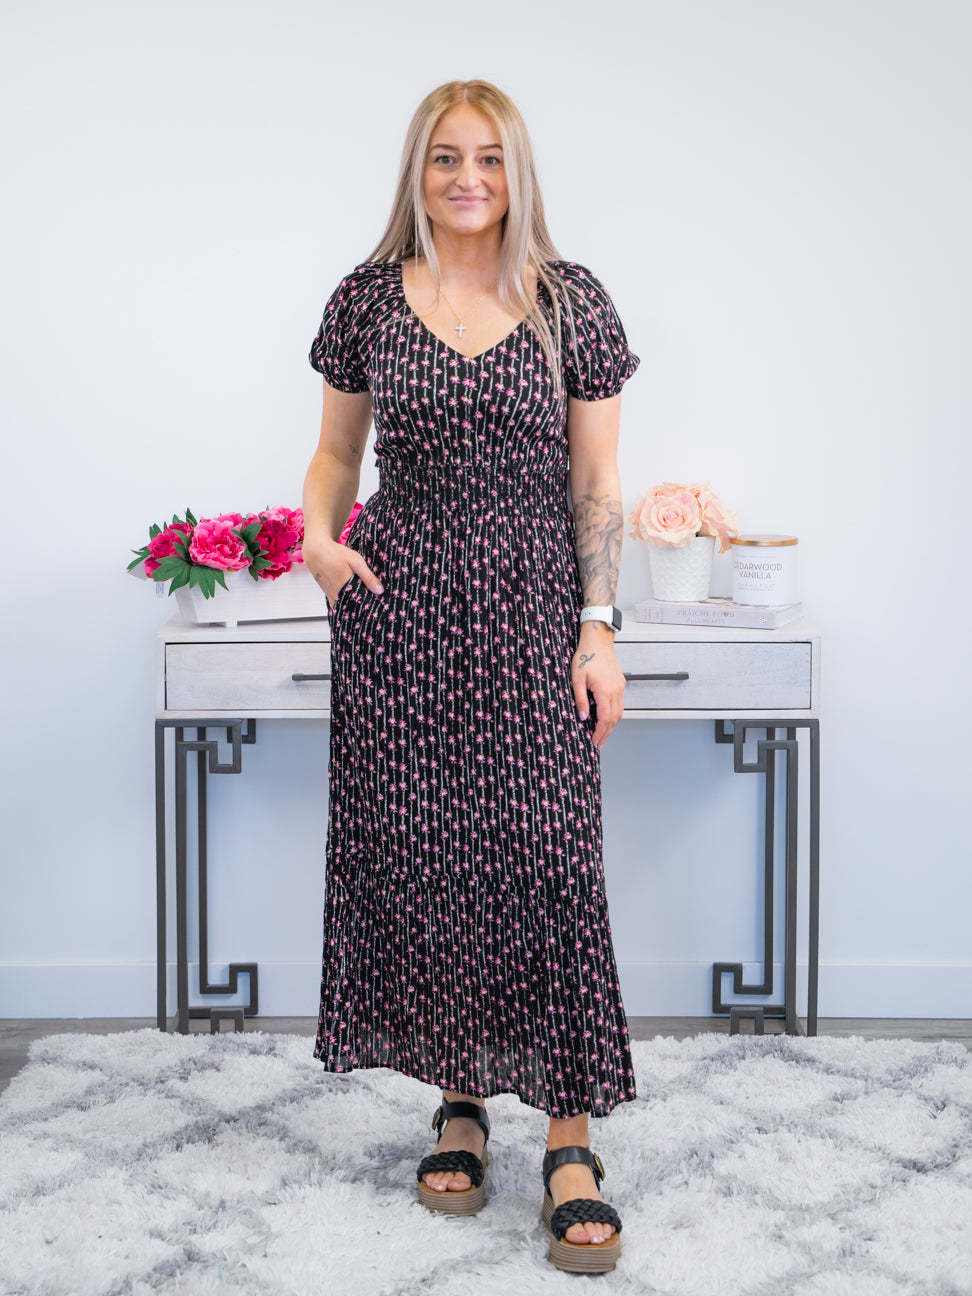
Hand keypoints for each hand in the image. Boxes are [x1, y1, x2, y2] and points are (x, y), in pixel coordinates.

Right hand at [301, 535, 382, 608]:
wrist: (316, 552)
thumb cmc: (336, 554)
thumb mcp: (356, 561)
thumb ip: (367, 577)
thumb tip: (379, 591)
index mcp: (346, 585)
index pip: (362, 602)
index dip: (371, 605)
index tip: (379, 606)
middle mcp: (338, 593)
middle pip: (354, 607)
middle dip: (364, 607)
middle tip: (374, 605)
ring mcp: (332, 596)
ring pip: (346, 607)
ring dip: (355, 606)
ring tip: (364, 603)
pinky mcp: (328, 595)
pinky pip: (339, 605)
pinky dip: (346, 605)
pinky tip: (352, 601)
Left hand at [571, 620, 624, 750]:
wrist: (598, 641)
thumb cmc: (585, 657)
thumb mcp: (577, 679)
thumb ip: (581, 700)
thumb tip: (583, 718)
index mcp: (605, 691)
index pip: (605, 718)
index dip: (600, 732)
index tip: (594, 741)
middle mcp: (616, 690)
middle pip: (614, 718)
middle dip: (606, 733)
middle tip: (598, 744)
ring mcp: (620, 687)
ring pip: (619, 712)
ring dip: (612, 725)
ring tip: (602, 734)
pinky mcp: (620, 683)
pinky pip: (620, 703)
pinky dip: (614, 714)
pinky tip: (606, 718)